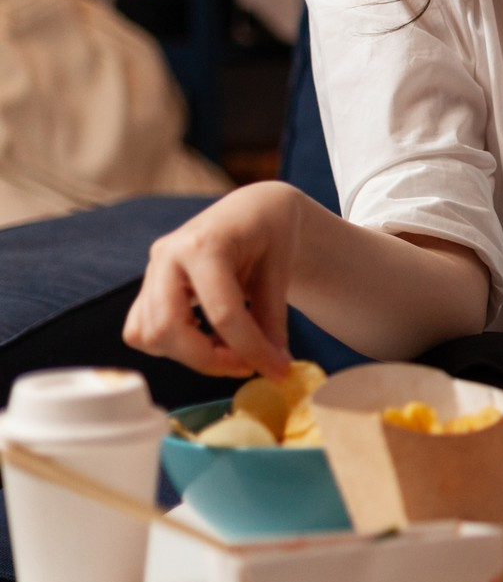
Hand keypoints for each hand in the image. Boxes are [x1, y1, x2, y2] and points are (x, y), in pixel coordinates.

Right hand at [122, 182, 299, 379]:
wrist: (252, 210)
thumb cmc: (270, 232)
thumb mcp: (280, 270)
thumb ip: (273, 319)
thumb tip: (274, 367)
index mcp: (205, 244)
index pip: (222, 313)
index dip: (252, 349)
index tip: (278, 371)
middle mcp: (168, 255)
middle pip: (168, 328)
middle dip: (209, 359)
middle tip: (247, 365)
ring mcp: (152, 270)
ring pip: (149, 335)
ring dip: (190, 355)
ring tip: (232, 350)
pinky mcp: (147, 286)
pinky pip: (141, 331)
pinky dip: (171, 346)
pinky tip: (208, 340)